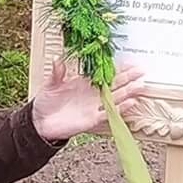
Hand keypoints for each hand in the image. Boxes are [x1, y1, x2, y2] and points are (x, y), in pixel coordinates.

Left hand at [30, 59, 148, 141]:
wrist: (40, 122)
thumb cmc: (46, 102)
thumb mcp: (50, 85)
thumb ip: (57, 74)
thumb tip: (57, 59)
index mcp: (84, 82)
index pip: (104, 73)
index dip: (117, 67)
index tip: (130, 61)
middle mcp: (92, 93)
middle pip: (114, 84)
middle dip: (128, 77)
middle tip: (142, 71)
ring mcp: (94, 106)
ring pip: (115, 97)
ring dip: (128, 92)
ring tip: (141, 85)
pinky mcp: (93, 119)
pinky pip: (109, 113)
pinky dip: (120, 108)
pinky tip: (131, 102)